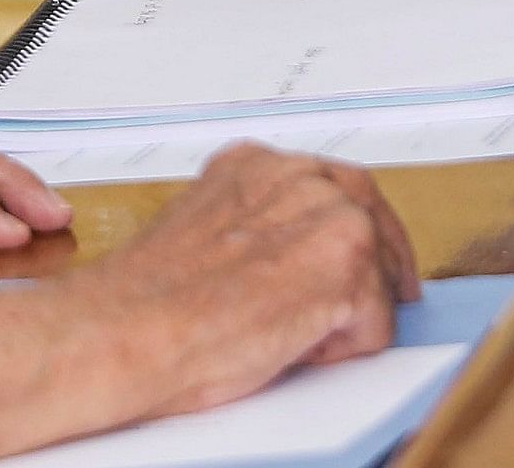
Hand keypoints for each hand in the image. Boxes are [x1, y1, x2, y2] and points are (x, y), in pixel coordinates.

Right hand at [72, 146, 418, 418]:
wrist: (128, 330)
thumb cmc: (148, 303)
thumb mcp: (203, 230)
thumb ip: (252, 225)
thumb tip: (286, 258)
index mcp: (253, 165)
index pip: (329, 182)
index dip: (350, 228)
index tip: (363, 256)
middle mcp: (295, 176)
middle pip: (369, 209)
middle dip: (380, 258)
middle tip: (385, 299)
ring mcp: (327, 213)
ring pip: (377, 266)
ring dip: (352, 308)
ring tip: (296, 336)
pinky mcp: (348, 263)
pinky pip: (377, 322)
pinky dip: (345, 348)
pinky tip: (294, 348)